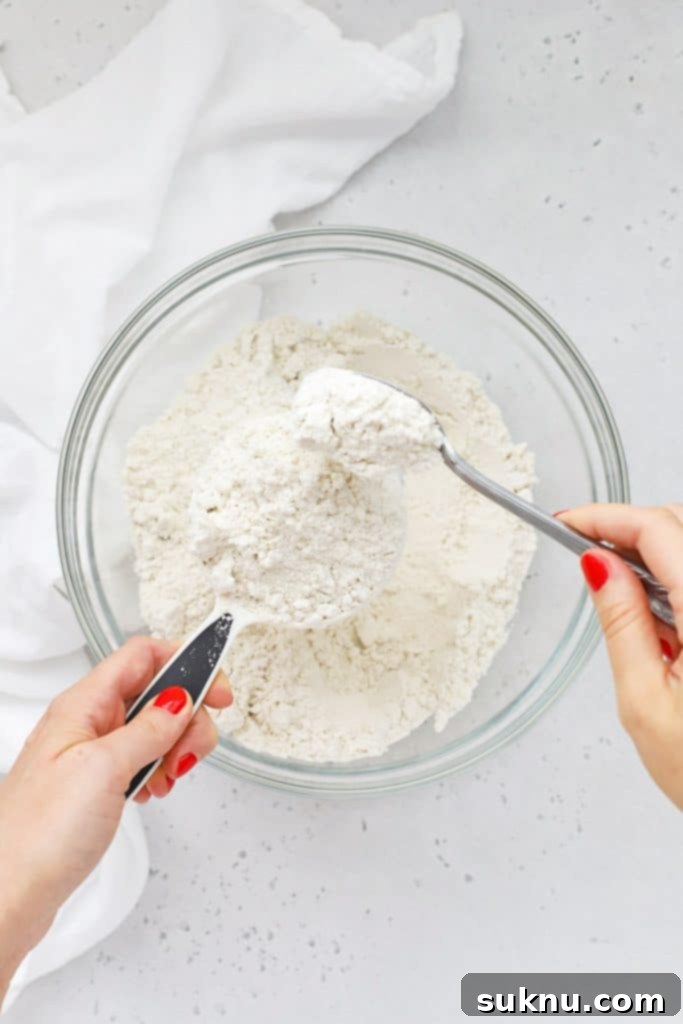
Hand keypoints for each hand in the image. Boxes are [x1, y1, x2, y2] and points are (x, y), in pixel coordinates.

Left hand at [0, 637, 231, 997]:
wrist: (10, 894)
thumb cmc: (38, 835)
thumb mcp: (104, 770)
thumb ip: (148, 729)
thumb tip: (180, 698)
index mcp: (83, 705)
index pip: (143, 655)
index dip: (185, 663)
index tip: (216, 691)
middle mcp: (88, 722)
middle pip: (156, 692)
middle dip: (186, 718)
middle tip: (187, 753)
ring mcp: (93, 752)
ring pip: (154, 727)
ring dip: (173, 749)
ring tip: (165, 778)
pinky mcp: (98, 782)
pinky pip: (142, 759)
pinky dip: (159, 771)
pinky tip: (152, 791)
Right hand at [559, 504, 682, 808]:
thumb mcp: (645, 702)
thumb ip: (622, 622)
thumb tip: (597, 564)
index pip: (658, 530)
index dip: (606, 517)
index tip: (568, 522)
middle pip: (682, 526)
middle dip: (632, 528)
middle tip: (587, 553)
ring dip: (660, 554)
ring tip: (626, 599)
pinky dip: (680, 579)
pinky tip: (665, 617)